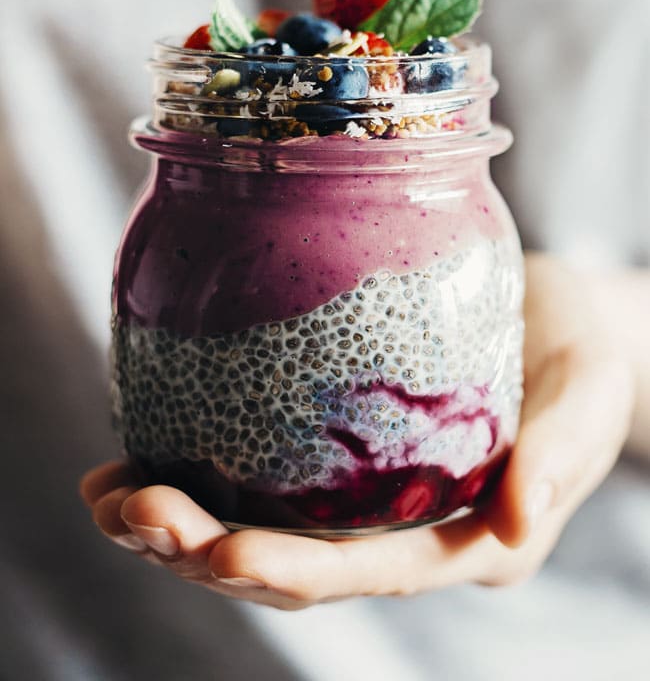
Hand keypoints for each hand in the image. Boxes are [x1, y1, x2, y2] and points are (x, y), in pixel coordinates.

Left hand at [82, 253, 641, 609]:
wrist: (561, 319)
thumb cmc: (583, 356)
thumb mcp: (588, 397)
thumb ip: (559, 459)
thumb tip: (516, 525)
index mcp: (458, 539)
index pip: (366, 570)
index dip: (290, 571)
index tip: (219, 553)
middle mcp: (399, 532)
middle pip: (291, 564)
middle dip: (203, 551)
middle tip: (129, 511)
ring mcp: (361, 498)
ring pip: (258, 527)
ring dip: (177, 522)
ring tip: (106, 495)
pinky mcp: (334, 454)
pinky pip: (255, 473)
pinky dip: (192, 469)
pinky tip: (136, 454)